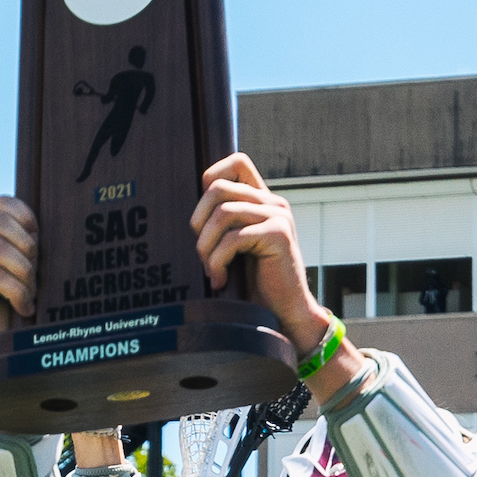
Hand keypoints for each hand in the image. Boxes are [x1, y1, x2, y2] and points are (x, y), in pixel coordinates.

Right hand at [0, 195, 38, 337]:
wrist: (17, 342)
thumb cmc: (32, 304)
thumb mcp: (39, 270)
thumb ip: (36, 247)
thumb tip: (45, 229)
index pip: (2, 204)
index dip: (22, 212)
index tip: (38, 233)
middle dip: (25, 244)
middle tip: (37, 270)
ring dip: (22, 269)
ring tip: (32, 291)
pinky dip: (16, 292)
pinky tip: (25, 307)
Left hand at [190, 155, 316, 340]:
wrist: (284, 314)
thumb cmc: (256, 284)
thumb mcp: (236, 247)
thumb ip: (224, 223)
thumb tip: (193, 213)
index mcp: (263, 201)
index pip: (237, 162)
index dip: (211, 178)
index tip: (203, 218)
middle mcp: (273, 203)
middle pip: (219, 189)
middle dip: (199, 222)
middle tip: (202, 252)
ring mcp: (278, 216)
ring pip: (223, 213)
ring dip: (207, 246)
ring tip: (211, 270)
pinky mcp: (279, 235)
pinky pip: (234, 237)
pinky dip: (219, 260)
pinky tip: (221, 279)